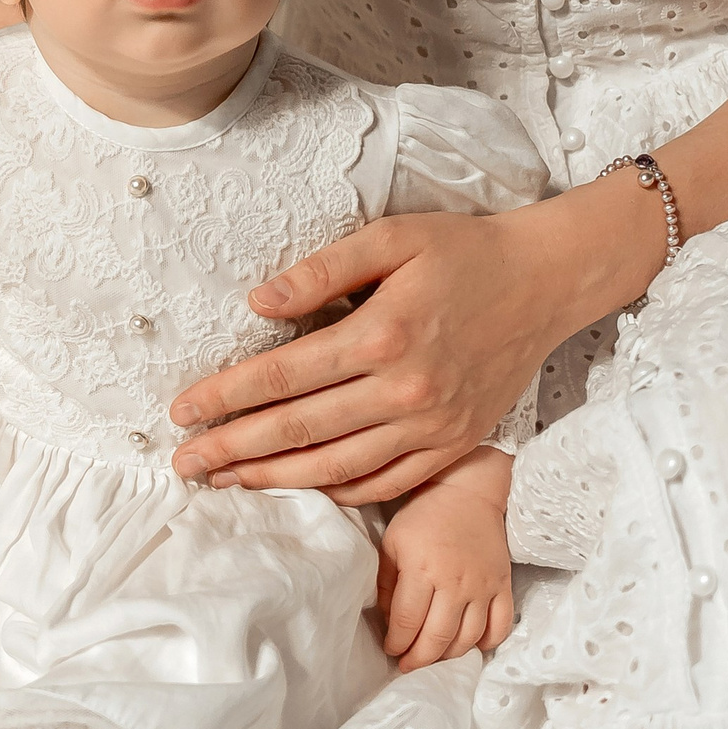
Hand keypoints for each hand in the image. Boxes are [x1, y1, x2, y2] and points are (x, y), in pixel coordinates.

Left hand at [168, 205, 588, 503]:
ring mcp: (431, 426)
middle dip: (232, 448)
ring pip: (336, 468)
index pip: (283, 376)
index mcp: (382, 334)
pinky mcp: (453, 445)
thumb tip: (258, 303)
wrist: (545, 282)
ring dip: (274, 478)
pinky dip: (339, 491)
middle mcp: (404, 390)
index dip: (226, 397)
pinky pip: (385, 482)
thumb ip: (323, 270)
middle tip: (184, 462)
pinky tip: (304, 486)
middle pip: (299, 430)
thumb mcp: (392, 238)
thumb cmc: (463, 251)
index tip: (182, 412)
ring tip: (228, 481)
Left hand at [378, 447, 514, 669]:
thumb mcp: (392, 543)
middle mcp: (454, 583)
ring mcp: (482, 586)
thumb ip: (386, 583)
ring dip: (448, 656)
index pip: (406, 623)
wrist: (467, 492)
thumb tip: (388, 621)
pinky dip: (486, 643)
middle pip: (437, 638)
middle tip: (408, 664)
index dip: (396, 643)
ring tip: (434, 655)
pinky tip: (471, 644)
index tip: (390, 649)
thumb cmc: (423, 516)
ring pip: (467, 639)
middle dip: (418, 659)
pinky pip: (500, 626)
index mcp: (421, 570)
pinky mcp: (502, 585)